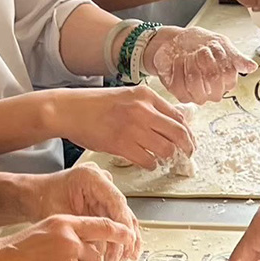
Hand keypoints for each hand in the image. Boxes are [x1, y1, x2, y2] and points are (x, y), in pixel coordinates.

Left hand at [39, 162, 140, 260]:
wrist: (37, 196)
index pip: (116, 202)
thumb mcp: (61, 215)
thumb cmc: (43, 199)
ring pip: (124, 221)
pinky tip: (120, 258)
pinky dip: (118, 241)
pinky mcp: (105, 206)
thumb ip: (83, 229)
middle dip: (124, 239)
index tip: (127, 242)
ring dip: (124, 243)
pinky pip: (117, 225)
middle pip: (123, 213)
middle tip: (120, 260)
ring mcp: (105, 194)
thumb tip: (102, 249)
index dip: (123, 224)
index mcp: (92, 177)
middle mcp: (103, 183)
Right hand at [55, 86, 194, 170]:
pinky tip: (147, 162)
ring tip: (161, 158)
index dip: (188, 132)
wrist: (70, 110)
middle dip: (187, 148)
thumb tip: (170, 124)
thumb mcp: (127, 97)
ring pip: (165, 149)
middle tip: (186, 155)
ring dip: (167, 157)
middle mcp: (143, 110)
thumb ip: (148, 108)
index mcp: (146, 96)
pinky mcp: (122, 144)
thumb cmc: (96, 105)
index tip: (189, 142)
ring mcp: (133, 128)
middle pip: (179, 133)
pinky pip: (148, 160)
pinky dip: (151, 164)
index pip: (179, 116)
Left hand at [145, 27, 256, 103]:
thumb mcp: (221, 45)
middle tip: (199, 50)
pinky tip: (178, 60)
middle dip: (205, 59)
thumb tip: (252, 67)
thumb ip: (236, 58)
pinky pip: (179, 85)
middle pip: (213, 79)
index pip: (229, 74)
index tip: (212, 47)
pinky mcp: (181, 95)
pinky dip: (177, 68)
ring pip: (195, 83)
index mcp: (226, 81)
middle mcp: (213, 92)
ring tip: (188, 54)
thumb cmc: (199, 44)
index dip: (219, 57)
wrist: (175, 43)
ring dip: (190, 62)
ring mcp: (197, 95)